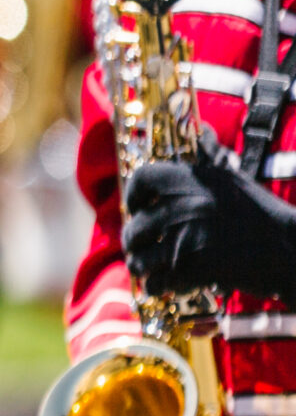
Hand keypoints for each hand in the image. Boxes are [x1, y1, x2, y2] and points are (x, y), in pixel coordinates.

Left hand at [122, 159, 295, 299]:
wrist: (292, 249)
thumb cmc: (263, 215)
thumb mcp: (234, 179)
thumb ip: (211, 156)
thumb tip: (202, 129)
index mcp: (189, 180)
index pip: (141, 180)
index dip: (134, 195)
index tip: (138, 205)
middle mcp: (182, 206)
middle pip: (134, 227)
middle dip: (135, 241)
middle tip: (141, 247)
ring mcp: (185, 239)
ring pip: (139, 259)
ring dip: (143, 266)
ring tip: (149, 268)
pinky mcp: (193, 270)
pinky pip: (157, 282)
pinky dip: (160, 286)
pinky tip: (168, 283)